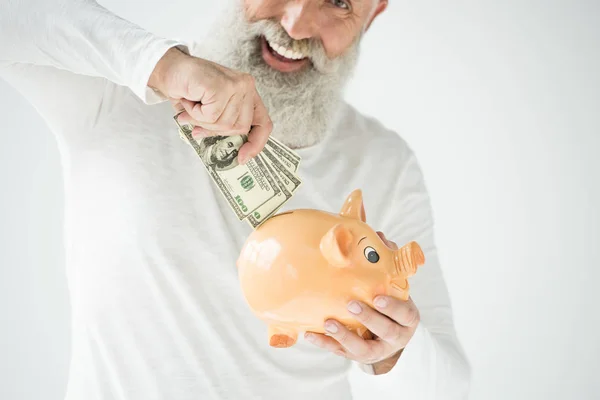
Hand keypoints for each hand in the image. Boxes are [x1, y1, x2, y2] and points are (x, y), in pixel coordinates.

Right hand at [148, 47, 272, 163]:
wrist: (169, 69)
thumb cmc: (190, 89)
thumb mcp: (213, 110)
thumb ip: (225, 125)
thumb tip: (237, 155)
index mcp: (248, 93)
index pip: (263, 123)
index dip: (256, 144)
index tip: (242, 158)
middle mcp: (246, 87)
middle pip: (240, 128)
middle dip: (215, 129)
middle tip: (197, 120)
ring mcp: (237, 85)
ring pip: (224, 124)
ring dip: (201, 119)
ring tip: (192, 104)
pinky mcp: (222, 86)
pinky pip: (211, 116)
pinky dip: (195, 113)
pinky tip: (189, 99)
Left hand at [304, 233, 420, 374]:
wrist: (388, 337)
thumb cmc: (390, 302)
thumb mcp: (394, 285)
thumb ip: (388, 261)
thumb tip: (378, 234)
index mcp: (407, 317)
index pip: (404, 313)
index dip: (392, 307)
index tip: (378, 297)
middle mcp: (395, 336)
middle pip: (385, 330)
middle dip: (368, 318)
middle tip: (351, 304)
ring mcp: (377, 349)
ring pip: (362, 348)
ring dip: (344, 335)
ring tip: (328, 322)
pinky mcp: (357, 356)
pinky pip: (341, 352)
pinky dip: (326, 343)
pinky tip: (310, 333)